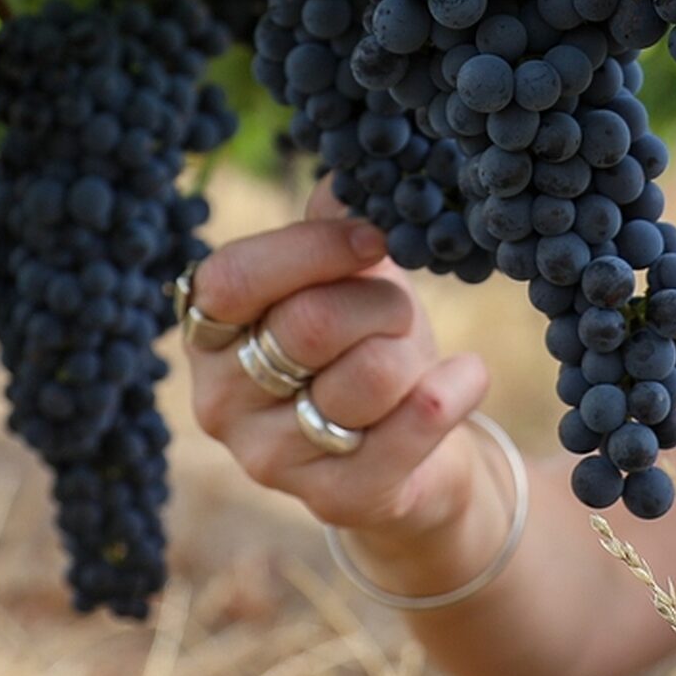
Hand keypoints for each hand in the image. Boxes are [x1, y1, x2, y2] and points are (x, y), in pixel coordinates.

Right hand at [184, 212, 495, 553]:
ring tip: (415, 354)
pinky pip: (408, 429)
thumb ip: (335, 224)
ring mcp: (270, 460)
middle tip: (400, 308)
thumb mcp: (346, 279)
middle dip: (378, 303)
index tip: (374, 238)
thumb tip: (352, 174)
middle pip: (310, 325)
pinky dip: (455, 389)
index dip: (311, 248)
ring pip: (366, 376)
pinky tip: (467, 375)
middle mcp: (220, 402)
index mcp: (207, 335)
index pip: (234, 280)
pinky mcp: (333, 502)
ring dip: (411, 351)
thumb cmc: (366, 347)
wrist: (412, 458)